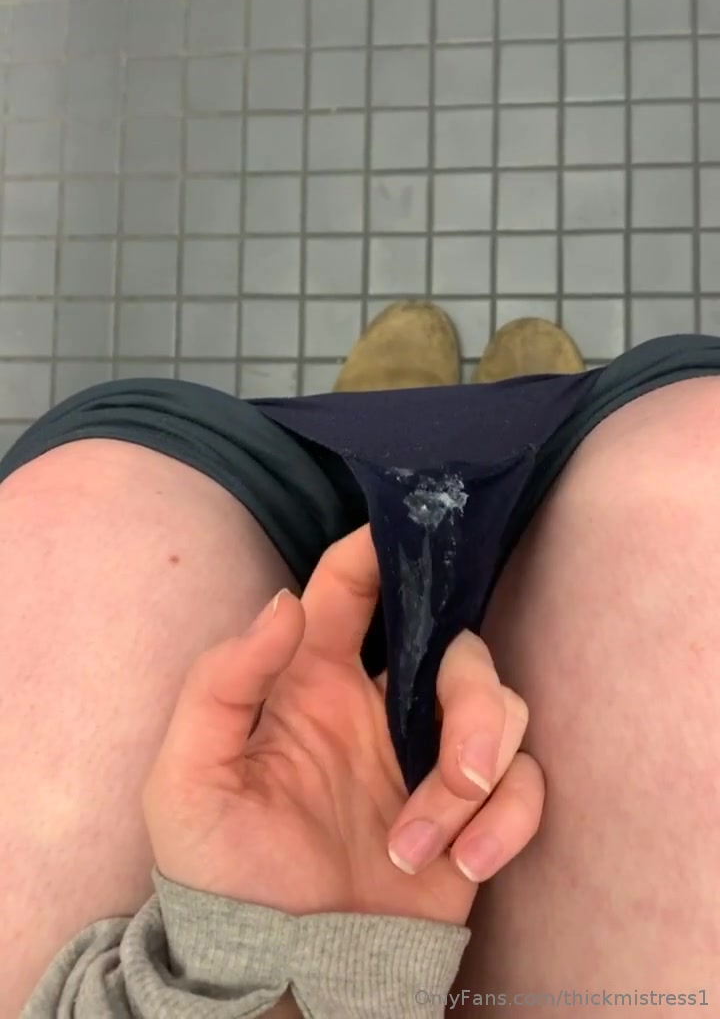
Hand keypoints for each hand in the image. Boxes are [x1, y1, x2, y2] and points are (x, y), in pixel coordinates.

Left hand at [143, 526, 543, 927]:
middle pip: (459, 648)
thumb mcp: (187, 780)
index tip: (420, 531)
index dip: (384, 548)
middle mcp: (380, 707)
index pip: (351, 587)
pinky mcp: (472, 819)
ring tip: (418, 849)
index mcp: (314, 682)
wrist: (276, 979)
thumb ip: (222, 684)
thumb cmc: (219, 878)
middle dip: (474, 702)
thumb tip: (284, 602)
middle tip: (462, 771)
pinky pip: (526, 786)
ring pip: (503, 711)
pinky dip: (508, 823)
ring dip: (474, 782)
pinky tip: (465, 868)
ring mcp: (428, 762)